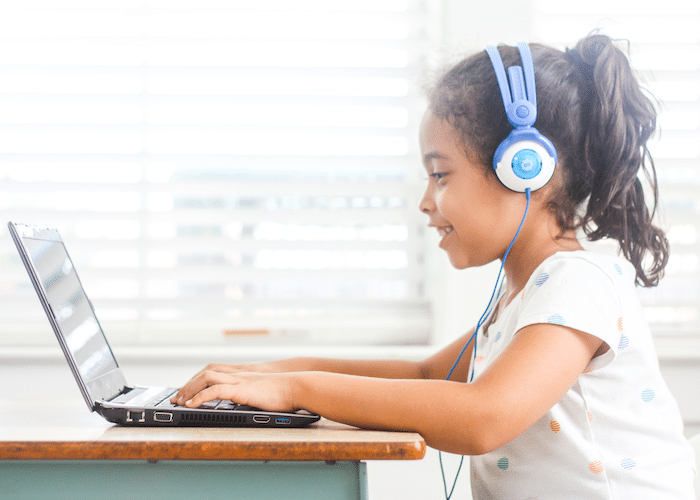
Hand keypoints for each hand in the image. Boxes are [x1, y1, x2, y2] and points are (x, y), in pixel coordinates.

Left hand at [170, 359, 298, 404]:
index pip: (212, 371)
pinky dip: (201, 397)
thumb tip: (244, 403)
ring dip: (190, 389)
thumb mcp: (263, 392)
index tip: (186, 392)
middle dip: (188, 385)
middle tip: (176, 399)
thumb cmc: (286, 393)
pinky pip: (216, 390)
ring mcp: (240, 380)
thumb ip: (251, 394)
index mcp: (242, 375)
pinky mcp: (243, 389)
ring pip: (206, 377)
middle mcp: (238, 374)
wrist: (298, 387)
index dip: (196, 380)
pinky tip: (193, 405)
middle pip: (205, 372)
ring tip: (180, 402)